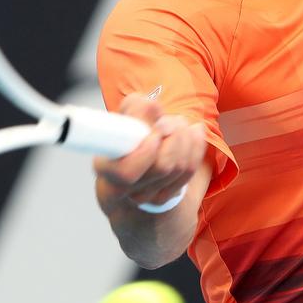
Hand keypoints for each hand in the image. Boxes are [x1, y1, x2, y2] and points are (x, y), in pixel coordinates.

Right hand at [93, 93, 205, 211]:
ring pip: (179, 167)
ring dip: (186, 138)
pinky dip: (196, 146)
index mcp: (106, 167)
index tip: (156, 133)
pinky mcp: (165, 195)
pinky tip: (194, 132)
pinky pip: (190, 170)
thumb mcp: (126, 113)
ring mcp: (146, 195)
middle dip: (175, 134)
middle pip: (162, 166)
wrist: (137, 152)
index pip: (126, 172)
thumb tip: (152, 108)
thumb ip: (135, 107)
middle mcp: (125, 188)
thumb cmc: (128, 132)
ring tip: (179, 123)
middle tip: (171, 120)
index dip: (146, 152)